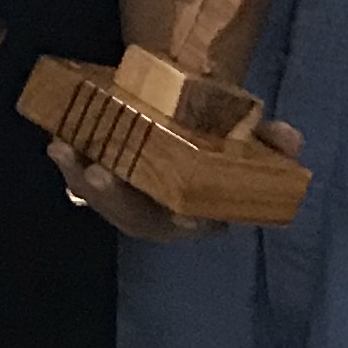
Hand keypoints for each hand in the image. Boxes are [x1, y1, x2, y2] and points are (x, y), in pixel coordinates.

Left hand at [52, 116, 304, 242]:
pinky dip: (69, 162)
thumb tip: (289, 137)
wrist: (187, 122)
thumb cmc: (217, 140)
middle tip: (99, 174)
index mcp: (197, 214)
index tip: (178, 215)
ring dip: (79, 178)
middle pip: (134, 216)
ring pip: (100, 200)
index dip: (183, 223)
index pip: (190, 225)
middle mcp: (159, 214)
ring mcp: (126, 200)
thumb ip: (270, 143)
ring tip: (63, 150)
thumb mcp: (247, 142)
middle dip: (115, 199)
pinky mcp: (101, 181)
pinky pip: (80, 179)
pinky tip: (58, 142)